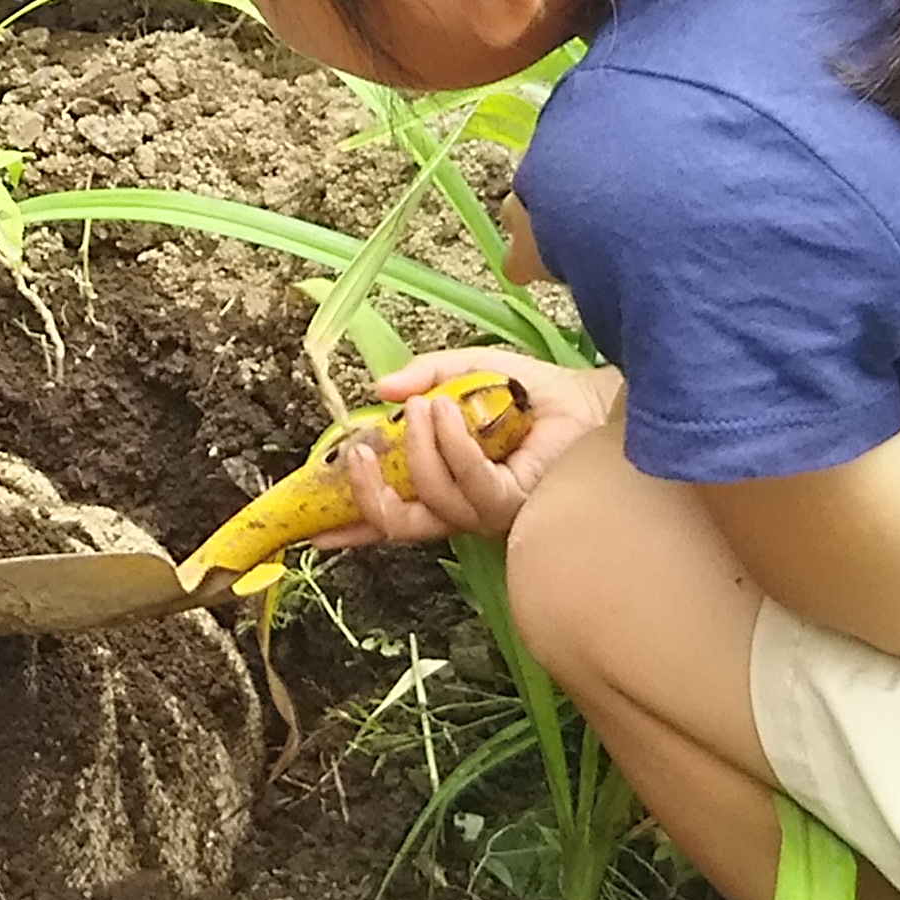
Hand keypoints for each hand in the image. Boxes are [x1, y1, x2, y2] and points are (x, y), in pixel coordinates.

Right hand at [331, 350, 622, 547]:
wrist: (588, 399)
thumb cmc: (531, 392)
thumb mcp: (468, 369)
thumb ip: (425, 374)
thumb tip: (380, 388)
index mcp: (440, 483)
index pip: (389, 513)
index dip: (350, 524)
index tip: (312, 530)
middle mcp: (459, 505)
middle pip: (400, 523)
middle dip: (368, 492)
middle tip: (358, 450)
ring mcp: (486, 510)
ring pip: (433, 499)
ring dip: (419, 451)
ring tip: (426, 403)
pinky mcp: (515, 503)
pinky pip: (473, 484)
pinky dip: (456, 446)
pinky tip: (453, 411)